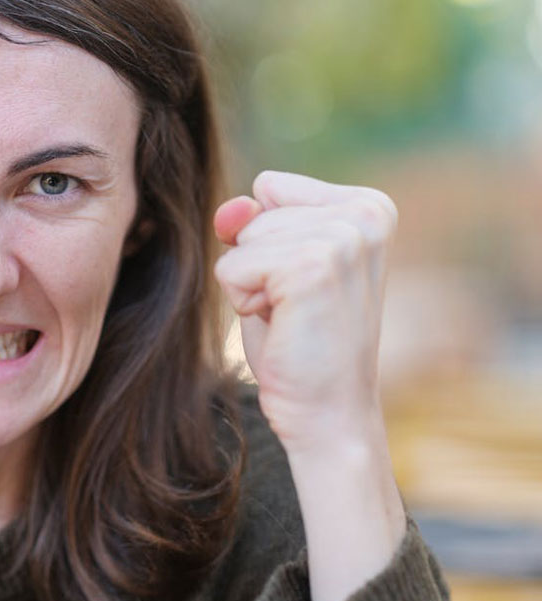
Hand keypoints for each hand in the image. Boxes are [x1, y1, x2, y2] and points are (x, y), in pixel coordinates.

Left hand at [212, 170, 397, 453]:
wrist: (328, 413)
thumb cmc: (301, 341)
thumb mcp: (275, 265)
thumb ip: (252, 222)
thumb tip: (232, 208)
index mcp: (369, 206)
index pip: (270, 187)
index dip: (267, 241)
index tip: (302, 284)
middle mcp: (366, 214)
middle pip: (254, 212)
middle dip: (257, 263)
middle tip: (297, 310)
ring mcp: (343, 239)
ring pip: (241, 239)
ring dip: (250, 285)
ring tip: (292, 318)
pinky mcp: (312, 267)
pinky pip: (232, 266)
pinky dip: (243, 301)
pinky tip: (284, 327)